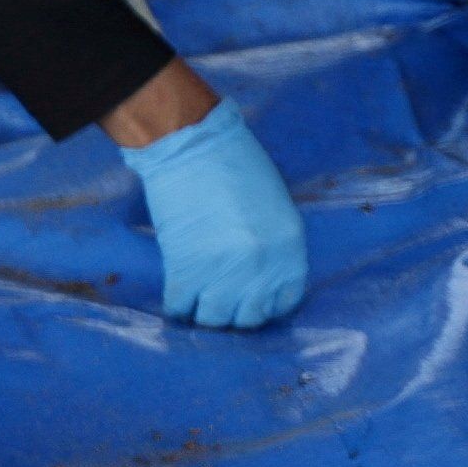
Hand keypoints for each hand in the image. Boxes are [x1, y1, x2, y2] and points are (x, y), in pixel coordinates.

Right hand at [124, 93, 307, 329]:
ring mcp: (224, 275)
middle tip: (221, 298)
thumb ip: (274, 244)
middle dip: (235, 312)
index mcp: (291, 250)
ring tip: (197, 298)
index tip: (251, 297)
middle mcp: (262, 270)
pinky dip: (176, 306)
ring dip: (205, 313)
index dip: (266, 303)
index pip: (285, 301)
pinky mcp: (185, 273)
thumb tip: (260, 273)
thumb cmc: (236, 164)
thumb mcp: (275, 207)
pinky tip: (177, 293)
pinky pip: (180, 309)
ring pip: (215, 321)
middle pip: (250, 318)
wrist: (192, 146)